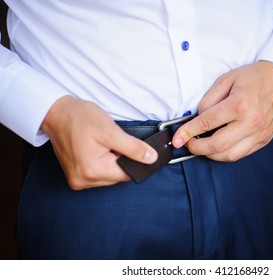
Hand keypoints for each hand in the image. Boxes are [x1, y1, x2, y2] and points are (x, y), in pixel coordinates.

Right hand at [41, 96, 157, 189]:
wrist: (56, 113)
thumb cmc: (80, 118)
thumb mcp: (111, 130)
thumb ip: (133, 148)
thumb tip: (151, 159)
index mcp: (93, 171)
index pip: (128, 174)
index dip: (134, 160)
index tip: (129, 146)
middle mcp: (83, 181)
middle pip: (118, 176)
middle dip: (120, 160)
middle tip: (111, 142)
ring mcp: (77, 180)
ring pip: (109, 176)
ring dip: (111, 162)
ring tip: (101, 144)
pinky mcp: (75, 177)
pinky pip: (98, 174)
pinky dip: (102, 163)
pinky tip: (96, 150)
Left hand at [172, 60, 272, 161]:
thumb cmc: (254, 77)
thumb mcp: (226, 79)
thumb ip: (209, 100)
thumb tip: (197, 119)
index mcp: (239, 105)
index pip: (206, 124)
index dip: (187, 132)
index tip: (177, 138)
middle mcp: (250, 123)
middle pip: (216, 146)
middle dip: (196, 148)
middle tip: (188, 143)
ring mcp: (259, 134)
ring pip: (228, 155)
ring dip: (210, 155)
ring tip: (202, 146)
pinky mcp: (264, 140)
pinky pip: (241, 154)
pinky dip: (225, 154)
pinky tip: (218, 147)